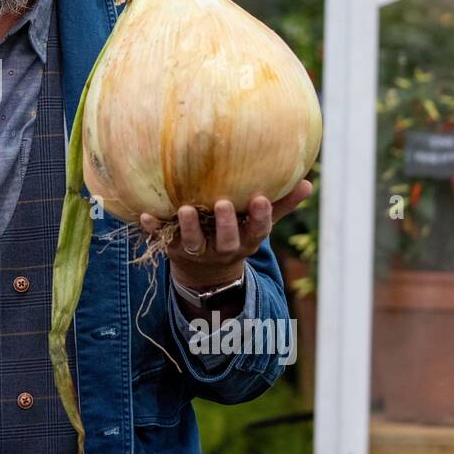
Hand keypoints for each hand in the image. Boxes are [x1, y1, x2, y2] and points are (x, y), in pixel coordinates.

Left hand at [140, 180, 312, 289]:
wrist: (203, 272)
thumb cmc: (236, 234)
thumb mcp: (258, 224)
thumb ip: (281, 204)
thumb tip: (309, 182)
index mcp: (246, 240)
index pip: (258, 230)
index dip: (261, 217)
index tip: (261, 198)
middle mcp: (222, 248)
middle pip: (226, 241)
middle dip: (225, 224)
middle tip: (222, 203)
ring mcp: (196, 250)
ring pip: (193, 243)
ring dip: (189, 227)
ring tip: (186, 209)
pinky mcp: (172, 248)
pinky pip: (160, 239)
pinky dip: (152, 228)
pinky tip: (144, 214)